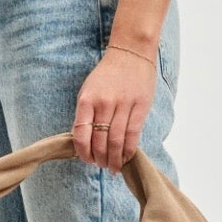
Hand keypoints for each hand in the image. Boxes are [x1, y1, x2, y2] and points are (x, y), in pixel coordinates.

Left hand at [72, 43, 156, 172]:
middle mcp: (104, 103)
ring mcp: (123, 105)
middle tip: (101, 165)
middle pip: (100, 141)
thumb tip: (86, 144)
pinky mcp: (140, 107)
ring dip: (114, 159)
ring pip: (116, 142)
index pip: (81, 134)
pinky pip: (133, 135)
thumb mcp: (88, 91)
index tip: (87, 160)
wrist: (130, 53)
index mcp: (87, 100)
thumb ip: (86, 115)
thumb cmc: (107, 76)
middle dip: (99, 159)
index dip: (83, 153)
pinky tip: (125, 158)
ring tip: (113, 168)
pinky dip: (128, 151)